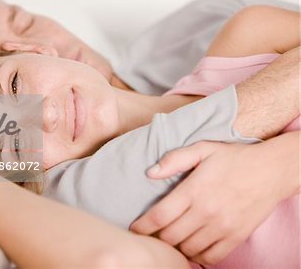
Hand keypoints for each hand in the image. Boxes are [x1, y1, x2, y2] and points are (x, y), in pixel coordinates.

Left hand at [130, 139, 296, 265]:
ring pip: (188, 249)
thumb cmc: (233, 158)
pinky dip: (198, 256)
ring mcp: (222, 227)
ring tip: (171, 238)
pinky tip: (192, 246)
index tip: (134, 229)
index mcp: (194, 190)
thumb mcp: (203, 149)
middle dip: (155, 237)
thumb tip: (150, 172)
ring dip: (175, 247)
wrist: (271, 170)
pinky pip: (211, 257)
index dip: (141, 227)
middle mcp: (206, 212)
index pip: (159, 217)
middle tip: (152, 233)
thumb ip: (174, 159)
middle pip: (170, 237)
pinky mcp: (236, 237)